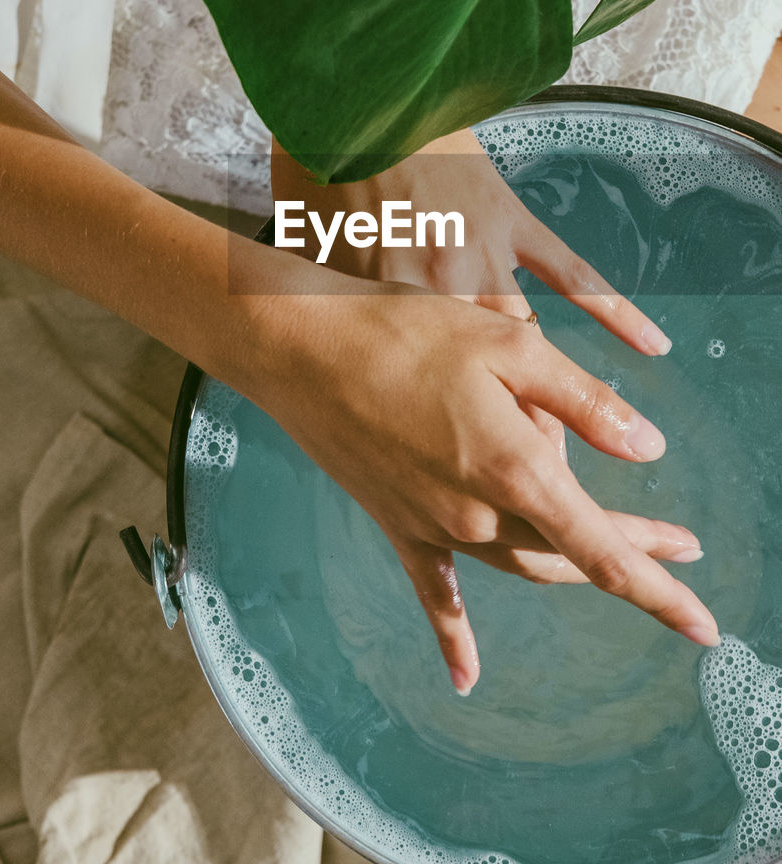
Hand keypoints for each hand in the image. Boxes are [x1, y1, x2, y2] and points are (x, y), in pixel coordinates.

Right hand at [246, 260, 717, 697]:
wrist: (302, 347)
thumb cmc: (406, 330)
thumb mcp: (511, 343)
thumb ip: (584, 401)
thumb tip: (649, 448)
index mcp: (515, 466)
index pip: (603, 548)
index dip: (659, 587)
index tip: (705, 623)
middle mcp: (477, 512)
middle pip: (569, 554)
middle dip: (630, 556)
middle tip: (679, 549)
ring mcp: (433, 525)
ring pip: (519, 564)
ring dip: (569, 567)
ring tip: (614, 562)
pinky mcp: (397, 522)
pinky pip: (434, 591)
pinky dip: (456, 634)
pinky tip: (467, 677)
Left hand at [271, 127, 672, 462]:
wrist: (362, 88)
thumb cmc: (321, 159)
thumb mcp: (302, 238)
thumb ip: (322, 292)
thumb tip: (321, 325)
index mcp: (388, 303)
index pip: (428, 398)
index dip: (449, 452)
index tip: (468, 494)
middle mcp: (445, 292)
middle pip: (485, 387)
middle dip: (507, 448)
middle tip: (532, 499)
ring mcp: (488, 256)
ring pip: (529, 347)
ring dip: (552, 404)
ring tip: (577, 457)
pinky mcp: (514, 219)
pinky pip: (572, 272)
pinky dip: (614, 309)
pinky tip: (652, 346)